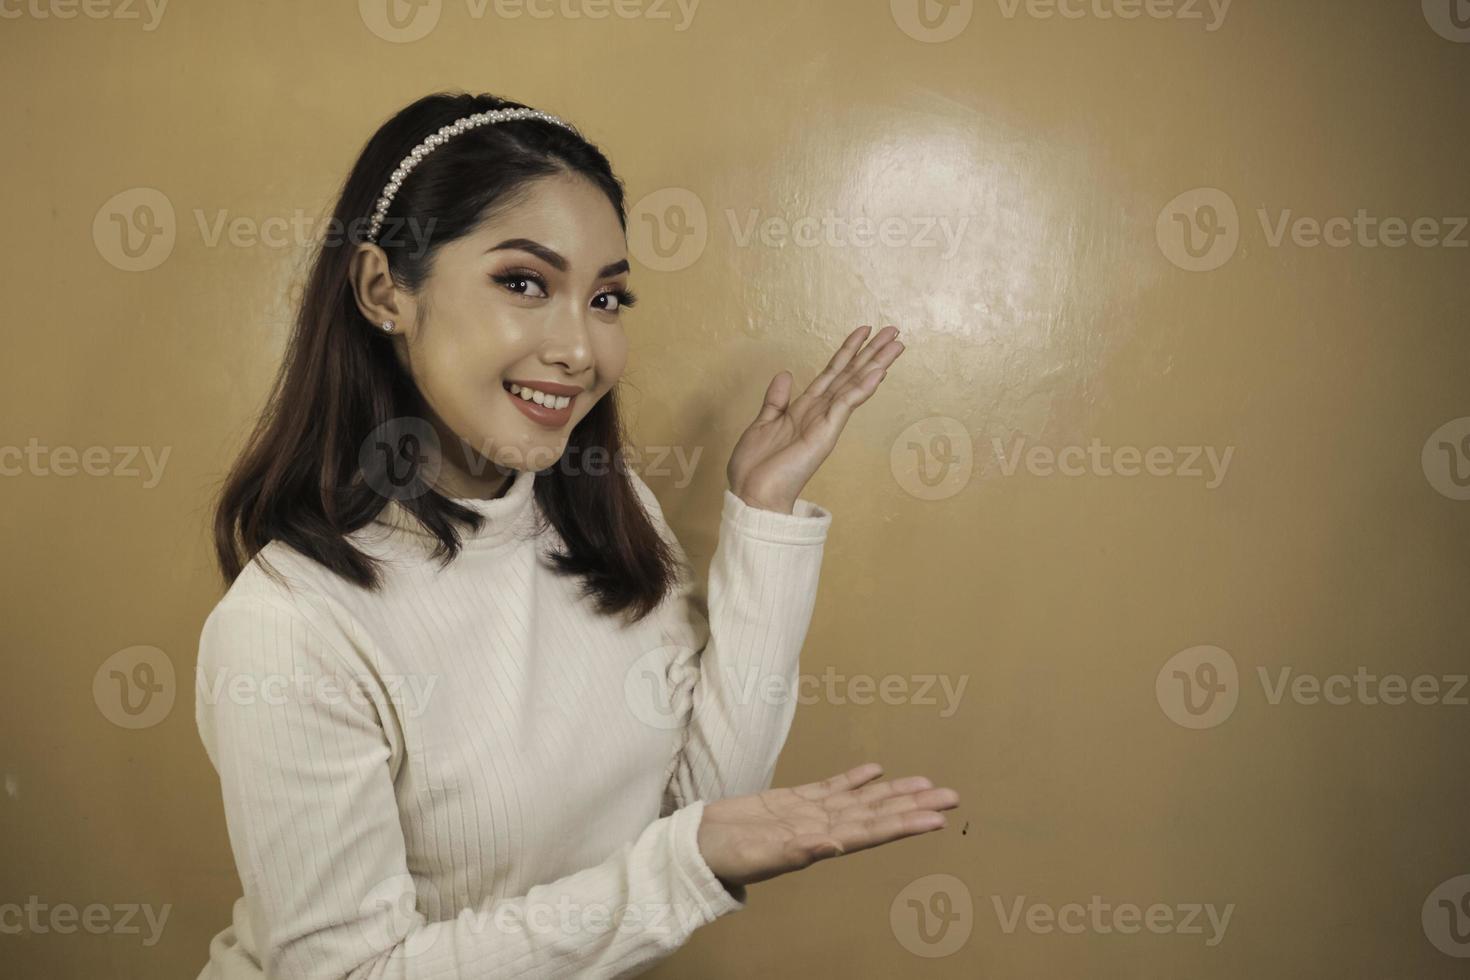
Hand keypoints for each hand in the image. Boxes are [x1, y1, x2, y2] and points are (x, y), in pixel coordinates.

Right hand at [695, 762, 959, 888]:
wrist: (697, 847)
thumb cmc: (726, 857)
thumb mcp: (761, 858)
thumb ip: (798, 851)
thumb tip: (834, 846)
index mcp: (820, 842)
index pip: (873, 832)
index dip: (905, 823)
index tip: (936, 818)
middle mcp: (823, 828)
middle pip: (877, 813)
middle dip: (914, 805)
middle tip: (951, 795)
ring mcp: (810, 813)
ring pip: (861, 800)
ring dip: (893, 792)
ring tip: (925, 782)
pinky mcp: (792, 800)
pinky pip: (832, 787)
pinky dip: (855, 779)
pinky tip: (876, 770)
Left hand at [727, 326, 905, 513]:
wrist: (754, 495)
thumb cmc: (756, 468)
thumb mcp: (762, 423)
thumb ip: (776, 400)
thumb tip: (785, 374)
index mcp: (805, 408)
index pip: (832, 373)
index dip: (847, 350)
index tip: (864, 331)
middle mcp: (820, 412)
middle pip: (850, 374)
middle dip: (871, 351)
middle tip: (893, 330)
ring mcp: (825, 422)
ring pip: (854, 385)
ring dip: (876, 363)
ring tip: (897, 343)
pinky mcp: (825, 433)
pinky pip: (846, 404)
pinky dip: (862, 387)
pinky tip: (878, 371)